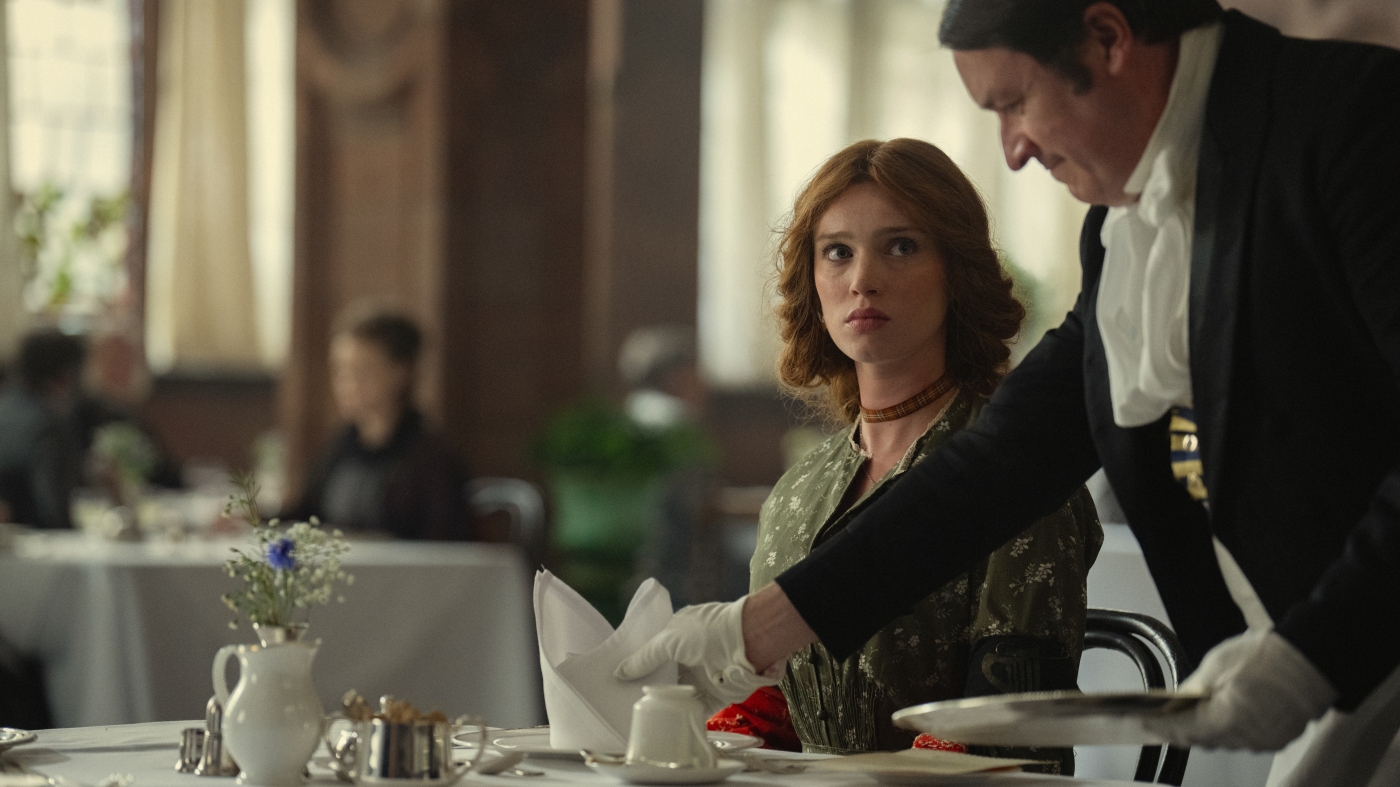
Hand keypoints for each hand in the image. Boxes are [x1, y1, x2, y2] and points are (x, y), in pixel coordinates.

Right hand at [615, 597, 781, 708]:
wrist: (748, 645)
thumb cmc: (706, 633)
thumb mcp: (668, 640)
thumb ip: (645, 657)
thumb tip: (619, 672)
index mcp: (681, 633)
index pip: (655, 650)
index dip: (640, 664)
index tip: (621, 679)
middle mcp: (692, 655)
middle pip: (666, 675)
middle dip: (650, 687)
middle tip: (625, 702)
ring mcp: (705, 675)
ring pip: (680, 693)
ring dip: (666, 704)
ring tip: (641, 717)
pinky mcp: (717, 695)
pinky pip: (697, 709)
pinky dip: (684, 717)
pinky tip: (666, 726)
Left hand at [1146, 630, 1336, 750]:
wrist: (1311, 658)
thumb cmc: (1266, 657)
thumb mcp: (1216, 665)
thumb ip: (1193, 688)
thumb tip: (1179, 700)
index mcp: (1226, 720)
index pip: (1183, 730)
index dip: (1160, 727)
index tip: (1143, 724)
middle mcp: (1245, 738)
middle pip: (1203, 740)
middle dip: (1182, 730)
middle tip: (1162, 720)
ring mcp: (1264, 741)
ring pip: (1224, 741)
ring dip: (1206, 730)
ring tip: (1190, 715)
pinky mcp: (1278, 739)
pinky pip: (1245, 739)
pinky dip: (1230, 729)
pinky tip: (1221, 715)